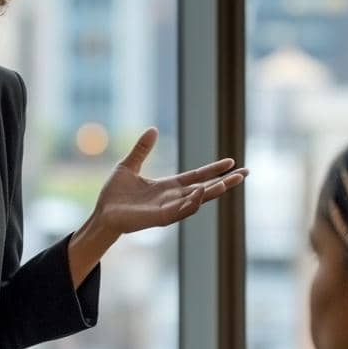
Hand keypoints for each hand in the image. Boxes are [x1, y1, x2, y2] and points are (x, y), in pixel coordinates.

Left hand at [92, 128, 246, 237]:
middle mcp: (172, 198)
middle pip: (205, 189)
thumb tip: (153, 129)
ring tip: (229, 181)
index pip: (197, 176)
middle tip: (246, 173)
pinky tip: (202, 192)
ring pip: (197, 201)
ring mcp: (167, 209)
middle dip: (225, 182)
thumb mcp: (128, 165)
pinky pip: (180, 211)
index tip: (231, 161)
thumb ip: (142, 149)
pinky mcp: (159, 218)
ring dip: (213, 191)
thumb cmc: (114, 194)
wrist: (101, 214)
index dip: (214, 169)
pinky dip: (192, 203)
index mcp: (168, 186)